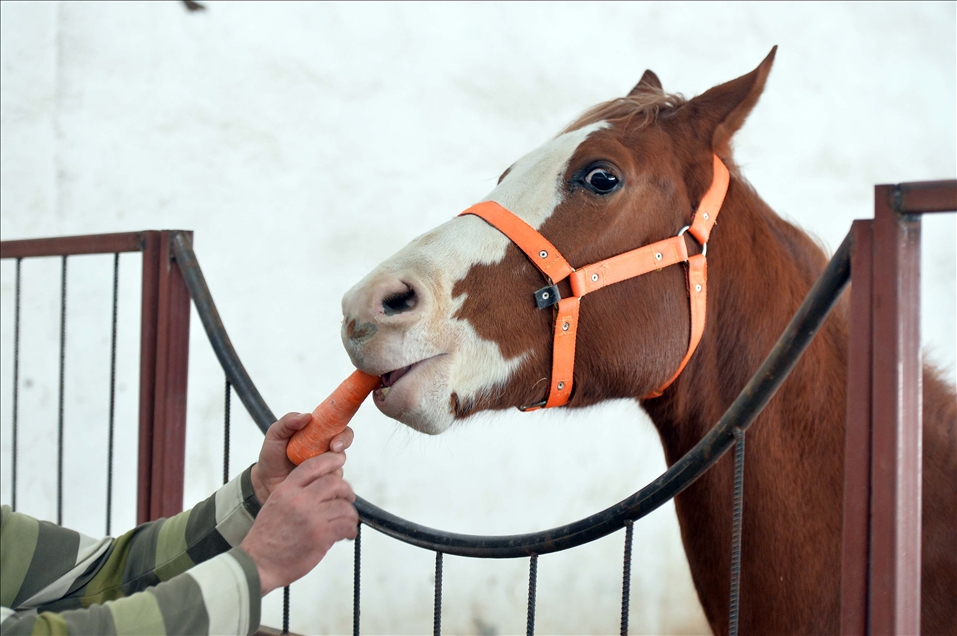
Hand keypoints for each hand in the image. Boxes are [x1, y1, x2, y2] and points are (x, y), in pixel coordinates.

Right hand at [240, 452, 358, 595]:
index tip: (340, 461)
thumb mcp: (275, 505)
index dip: (330, 460)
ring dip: (349, 514)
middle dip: (346, 491)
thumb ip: (297, 493)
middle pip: (334, 483)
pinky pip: (346, 525)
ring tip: (347, 521)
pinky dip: (350, 529)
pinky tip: (347, 534)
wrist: (258, 564)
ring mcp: (312, 517)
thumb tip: (324, 487)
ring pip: (343, 506)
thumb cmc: (267, 538)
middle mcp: (299, 500)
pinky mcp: (321, 535)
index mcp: (286, 490)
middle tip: (348, 498)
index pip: (313, 466)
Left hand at [250, 412, 354, 504]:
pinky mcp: (325, 484)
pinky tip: (310, 483)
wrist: (266, 483)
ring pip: (339, 465)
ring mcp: (326, 467)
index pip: (338, 428)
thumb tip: (307, 416)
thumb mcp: (275, 435)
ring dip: (328, 467)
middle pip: (345, 444)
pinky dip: (324, 482)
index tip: (335, 441)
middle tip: (334, 450)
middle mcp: (326, 449)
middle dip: (343, 445)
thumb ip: (288, 421)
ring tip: (309, 471)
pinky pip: (333, 483)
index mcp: (318, 434)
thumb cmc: (273, 457)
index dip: (342, 433)